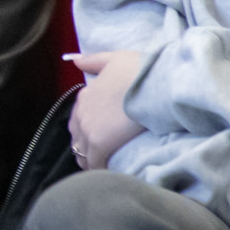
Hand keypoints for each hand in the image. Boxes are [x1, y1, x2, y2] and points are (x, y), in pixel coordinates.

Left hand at [66, 51, 145, 168]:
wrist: (153, 85)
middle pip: (77, 136)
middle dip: (87, 145)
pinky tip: (109, 171)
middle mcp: (82, 113)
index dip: (89, 126)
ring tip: (104, 164)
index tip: (101, 133)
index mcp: (85, 95)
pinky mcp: (99, 144)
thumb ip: (94, 61)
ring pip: (81, 152)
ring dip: (90, 159)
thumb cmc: (139, 71)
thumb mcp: (114, 58)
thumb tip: (76, 61)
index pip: (78, 117)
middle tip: (102, 152)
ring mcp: (88, 129)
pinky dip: (99, 168)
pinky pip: (93, 163)